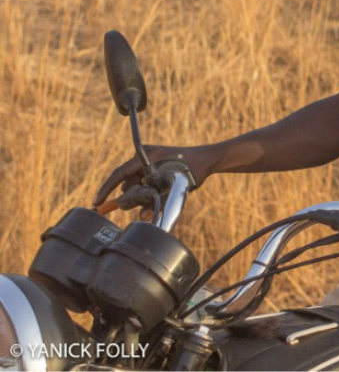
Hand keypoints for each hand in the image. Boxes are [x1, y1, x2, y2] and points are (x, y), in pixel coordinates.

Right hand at [93, 144, 219, 207]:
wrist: (207, 161)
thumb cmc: (192, 171)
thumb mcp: (174, 186)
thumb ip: (157, 202)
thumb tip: (143, 217)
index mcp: (146, 157)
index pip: (119, 174)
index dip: (106, 189)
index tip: (96, 204)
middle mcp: (144, 159)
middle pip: (127, 184)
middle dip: (134, 198)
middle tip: (147, 203)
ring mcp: (148, 164)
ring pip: (135, 187)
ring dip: (143, 198)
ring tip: (159, 200)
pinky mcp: (152, 170)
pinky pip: (143, 185)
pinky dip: (148, 195)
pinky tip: (157, 200)